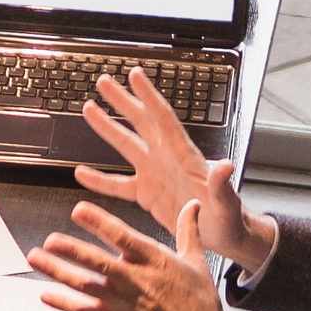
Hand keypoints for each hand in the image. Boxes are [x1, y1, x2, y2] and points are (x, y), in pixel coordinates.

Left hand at [30, 200, 236, 310]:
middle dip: (71, 250)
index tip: (78, 210)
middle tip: (50, 240)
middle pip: (97, 262)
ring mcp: (123, 303)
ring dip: (58, 272)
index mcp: (154, 262)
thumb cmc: (200, 306)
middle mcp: (135, 281)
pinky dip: (64, 304)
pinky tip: (46, 295)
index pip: (122, 237)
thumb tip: (192, 205)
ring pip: (85, 285)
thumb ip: (189, 230)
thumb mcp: (197, 262)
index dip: (99, 223)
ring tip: (37, 258)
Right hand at [72, 69, 278, 271]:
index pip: (163, 119)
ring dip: (107, 127)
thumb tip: (225, 166)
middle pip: (140, 122)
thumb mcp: (226, 203)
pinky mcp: (146, 193)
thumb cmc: (228, 217)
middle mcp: (166, 158)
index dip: (148, 96)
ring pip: (126, 144)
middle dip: (122, 100)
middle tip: (104, 81)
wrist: (222, 235)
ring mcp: (154, 174)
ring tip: (90, 108)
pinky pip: (118, 184)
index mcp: (184, 156)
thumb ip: (222, 185)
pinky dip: (99, 180)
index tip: (135, 75)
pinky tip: (81, 174)